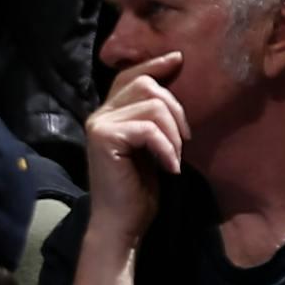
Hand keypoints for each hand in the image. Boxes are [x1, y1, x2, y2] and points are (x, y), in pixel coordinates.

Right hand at [81, 53, 190, 244]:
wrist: (122, 224)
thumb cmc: (139, 190)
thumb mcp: (151, 147)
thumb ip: (154, 119)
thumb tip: (174, 83)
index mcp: (109, 113)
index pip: (130, 76)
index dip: (155, 65)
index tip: (180, 60)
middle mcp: (100, 114)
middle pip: (145, 84)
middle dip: (175, 108)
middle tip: (184, 140)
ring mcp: (99, 124)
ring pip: (151, 105)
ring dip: (173, 134)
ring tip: (174, 158)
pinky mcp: (105, 138)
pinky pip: (149, 129)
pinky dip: (166, 149)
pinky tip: (170, 169)